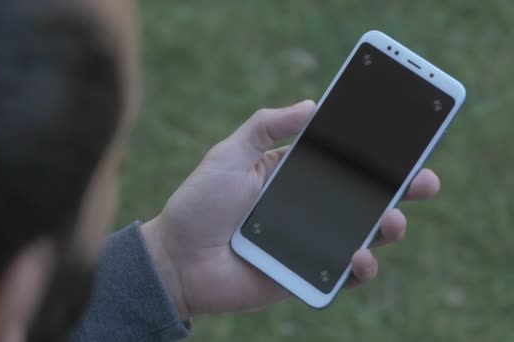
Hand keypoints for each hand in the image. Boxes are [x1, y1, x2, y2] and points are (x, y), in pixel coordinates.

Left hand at [141, 100, 439, 318]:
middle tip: (424, 181)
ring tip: (393, 220)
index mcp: (292, 174)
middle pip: (362, 196)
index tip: (403, 142)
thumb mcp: (228, 154)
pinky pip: (343, 274)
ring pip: (362, 233)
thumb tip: (312, 104)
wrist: (177, 259)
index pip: (342, 161)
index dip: (373, 153)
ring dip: (387, 226)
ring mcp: (309, 241)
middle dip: (398, 188)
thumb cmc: (198, 204)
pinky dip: (360, 268)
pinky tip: (359, 257)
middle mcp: (307, 206)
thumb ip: (266, 126)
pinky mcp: (305, 274)